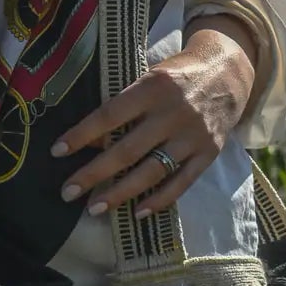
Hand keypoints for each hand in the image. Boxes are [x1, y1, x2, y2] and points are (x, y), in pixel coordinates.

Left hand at [50, 20, 257, 218]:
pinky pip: (181, 183)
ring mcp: (193, 136)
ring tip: (93, 208)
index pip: (109, 115)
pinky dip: (159, 200)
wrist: (229, 73)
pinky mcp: (209, 154)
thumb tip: (91, 140)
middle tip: (67, 192)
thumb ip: (126, 104)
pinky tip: (137, 213)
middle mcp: (173, 113)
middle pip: (127, 150)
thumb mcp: (150, 77)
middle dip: (94, 174)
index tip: (56, 151)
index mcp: (153, 87)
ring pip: (152, 172)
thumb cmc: (177, 76)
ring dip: (120, 193)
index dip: (81, 135)